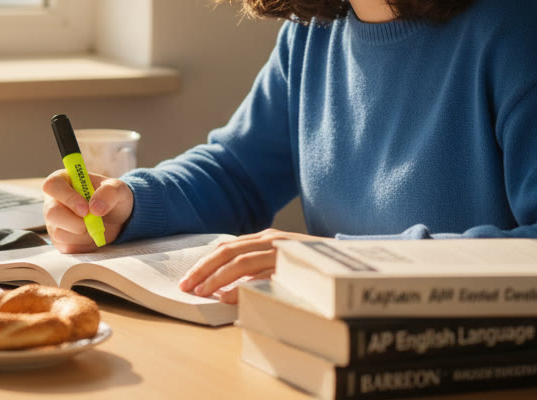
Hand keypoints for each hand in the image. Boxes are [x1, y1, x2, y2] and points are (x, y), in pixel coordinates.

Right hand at [41, 169, 134, 252]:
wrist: (115, 218)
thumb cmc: (111, 198)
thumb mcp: (118, 189)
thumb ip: (109, 192)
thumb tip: (95, 208)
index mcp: (63, 181)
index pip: (53, 185)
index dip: (68, 198)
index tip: (86, 209)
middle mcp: (53, 201)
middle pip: (52, 213)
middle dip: (74, 221)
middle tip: (93, 221)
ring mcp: (53, 222)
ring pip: (59, 233)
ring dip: (83, 234)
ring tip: (96, 225)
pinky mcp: (59, 241)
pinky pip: (67, 247)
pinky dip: (84, 244)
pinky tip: (92, 235)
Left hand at [177, 228, 319, 303]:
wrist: (350, 261)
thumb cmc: (312, 265)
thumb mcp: (281, 260)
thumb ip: (258, 266)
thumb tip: (225, 286)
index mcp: (265, 238)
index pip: (226, 247)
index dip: (204, 263)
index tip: (187, 279)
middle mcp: (271, 240)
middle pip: (227, 252)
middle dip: (203, 269)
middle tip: (186, 287)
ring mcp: (282, 251)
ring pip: (241, 262)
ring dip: (217, 278)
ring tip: (201, 292)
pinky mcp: (293, 266)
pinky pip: (263, 276)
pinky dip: (242, 286)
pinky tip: (228, 297)